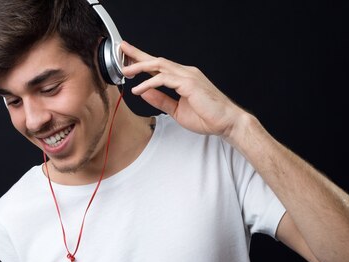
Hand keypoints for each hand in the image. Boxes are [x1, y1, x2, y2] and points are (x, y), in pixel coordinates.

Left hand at [121, 41, 246, 138]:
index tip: (129, 58)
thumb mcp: (176, 110)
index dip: (143, 61)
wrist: (226, 122)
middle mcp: (186, 73)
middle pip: (157, 60)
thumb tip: (146, 93)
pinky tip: (139, 89)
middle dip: (138, 56)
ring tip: (126, 71)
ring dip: (141, 67)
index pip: (160, 66)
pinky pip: (164, 79)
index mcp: (183, 78)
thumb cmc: (207, 117)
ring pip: (160, 65)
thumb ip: (161, 100)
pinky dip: (149, 83)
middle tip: (123, 51)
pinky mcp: (189, 84)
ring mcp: (188, 76)